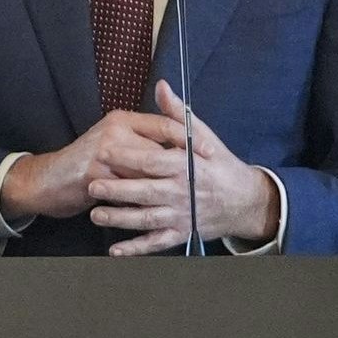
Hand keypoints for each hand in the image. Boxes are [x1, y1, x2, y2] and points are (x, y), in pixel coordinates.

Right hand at [0, 107, 191, 224]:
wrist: (47, 181)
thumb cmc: (85, 163)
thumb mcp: (114, 141)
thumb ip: (143, 137)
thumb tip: (178, 136)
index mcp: (122, 120)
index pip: (165, 124)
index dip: (191, 137)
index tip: (212, 152)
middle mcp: (114, 132)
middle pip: (161, 148)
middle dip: (186, 165)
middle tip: (207, 178)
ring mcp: (103, 154)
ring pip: (147, 172)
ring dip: (167, 187)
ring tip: (188, 198)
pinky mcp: (95, 177)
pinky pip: (130, 193)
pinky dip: (145, 203)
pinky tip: (159, 211)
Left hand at [87, 82, 277, 253]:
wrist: (246, 201)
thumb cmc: (221, 164)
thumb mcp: (204, 137)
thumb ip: (178, 115)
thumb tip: (162, 86)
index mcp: (186, 166)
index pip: (152, 161)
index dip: (127, 157)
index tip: (103, 151)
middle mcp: (182, 192)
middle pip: (144, 192)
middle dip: (117, 191)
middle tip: (91, 186)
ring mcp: (181, 215)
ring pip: (146, 219)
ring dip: (120, 219)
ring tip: (96, 215)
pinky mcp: (181, 233)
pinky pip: (156, 243)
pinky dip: (136, 249)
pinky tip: (115, 250)